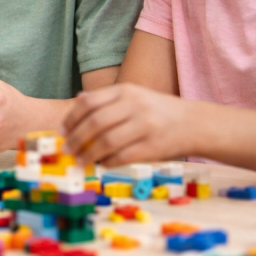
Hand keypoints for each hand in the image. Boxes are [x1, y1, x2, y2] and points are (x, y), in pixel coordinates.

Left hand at [63, 83, 192, 165]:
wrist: (194, 124)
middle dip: (76, 139)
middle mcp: (135, 105)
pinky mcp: (153, 146)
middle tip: (66, 150)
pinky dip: (107, 162)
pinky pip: (122, 156)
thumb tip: (78, 100)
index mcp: (126, 91)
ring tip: (80, 161)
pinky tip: (101, 164)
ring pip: (107, 141)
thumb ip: (107, 99)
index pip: (89, 103)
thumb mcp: (133, 96)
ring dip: (88, 154)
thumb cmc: (157, 111)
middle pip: (96, 123)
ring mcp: (145, 126)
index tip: (62, 131)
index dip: (71, 118)